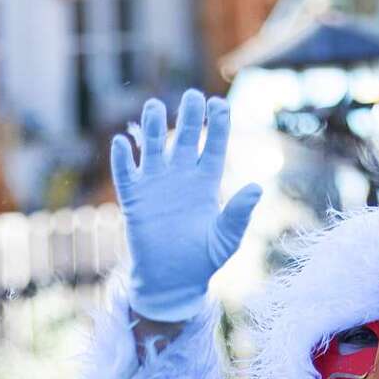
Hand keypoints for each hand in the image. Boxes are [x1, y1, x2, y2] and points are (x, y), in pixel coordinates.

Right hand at [110, 89, 262, 322]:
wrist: (172, 282)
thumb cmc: (203, 261)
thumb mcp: (226, 238)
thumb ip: (239, 213)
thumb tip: (256, 188)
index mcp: (206, 183)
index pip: (213, 146)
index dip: (217, 125)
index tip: (220, 105)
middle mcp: (180, 177)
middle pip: (183, 137)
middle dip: (188, 116)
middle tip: (192, 96)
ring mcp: (155, 185)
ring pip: (151, 147)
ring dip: (151, 127)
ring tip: (153, 106)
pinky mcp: (133, 199)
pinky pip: (126, 173)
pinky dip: (122, 158)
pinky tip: (122, 143)